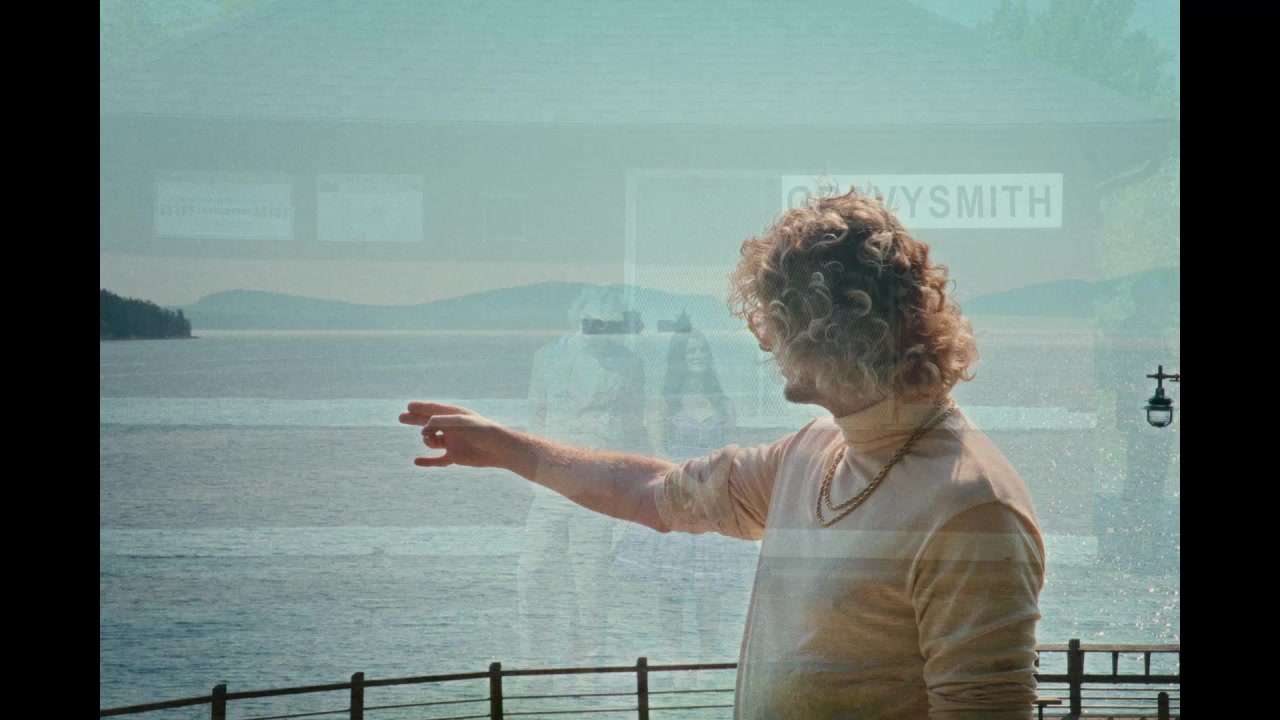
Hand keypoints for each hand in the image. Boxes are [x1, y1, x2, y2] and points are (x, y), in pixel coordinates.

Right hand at [398, 402, 512, 467]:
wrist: (499, 449)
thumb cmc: (482, 431)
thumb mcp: (460, 422)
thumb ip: (440, 422)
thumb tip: (422, 430)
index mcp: (455, 416)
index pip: (434, 410)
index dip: (421, 408)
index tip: (409, 406)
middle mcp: (452, 428)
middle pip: (429, 423)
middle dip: (415, 420)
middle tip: (401, 417)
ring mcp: (453, 442)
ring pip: (431, 441)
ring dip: (427, 440)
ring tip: (429, 438)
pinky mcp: (455, 457)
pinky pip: (437, 460)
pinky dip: (427, 461)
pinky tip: (416, 461)